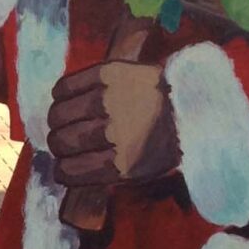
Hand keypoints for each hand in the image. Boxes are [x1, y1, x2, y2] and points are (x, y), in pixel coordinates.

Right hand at [47, 60, 176, 213]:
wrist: (192, 103)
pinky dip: (60, 94)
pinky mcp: (107, 74)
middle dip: (58, 144)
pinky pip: (64, 87)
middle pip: (60, 142)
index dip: (62, 169)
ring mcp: (109, 101)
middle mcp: (112, 133)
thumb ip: (102, 173)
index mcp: (121, 165)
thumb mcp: (139, 171)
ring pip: (58, 115)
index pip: (67, 172)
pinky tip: (65, 98)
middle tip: (63, 139)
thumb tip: (62, 167)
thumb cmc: (162, 140)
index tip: (65, 164)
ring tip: (63, 118)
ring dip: (56, 120)